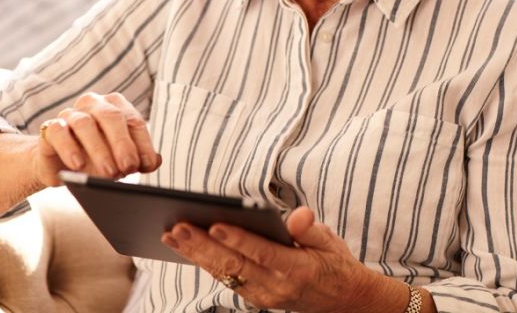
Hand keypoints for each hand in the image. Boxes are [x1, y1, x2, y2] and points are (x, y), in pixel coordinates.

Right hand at [35, 92, 160, 185]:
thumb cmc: (97, 158)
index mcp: (116, 106)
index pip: (134, 121)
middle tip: (128, 168)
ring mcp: (71, 114)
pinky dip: (69, 148)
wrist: (61, 166)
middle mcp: (94, 104)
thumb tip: (155, 161)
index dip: (142, 143)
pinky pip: (58, 131)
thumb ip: (140, 159)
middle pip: (111, 116)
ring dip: (98, 149)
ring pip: (85, 123)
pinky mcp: (50, 128)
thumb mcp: (120, 160)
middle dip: (122, 143)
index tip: (145, 164)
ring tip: (108, 172)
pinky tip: (78, 165)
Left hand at [161, 206, 404, 312]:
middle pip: (235, 265)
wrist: (344, 302)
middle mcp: (277, 287)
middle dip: (203, 246)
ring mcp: (264, 296)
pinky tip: (187, 248)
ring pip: (225, 273)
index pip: (262, 253)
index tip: (216, 224)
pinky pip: (227, 279)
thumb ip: (310, 228)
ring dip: (196, 255)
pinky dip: (205, 263)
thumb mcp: (330, 242)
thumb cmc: (335, 264)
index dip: (238, 239)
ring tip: (172, 235)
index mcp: (298, 269)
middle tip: (178, 227)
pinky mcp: (256, 298)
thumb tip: (298, 215)